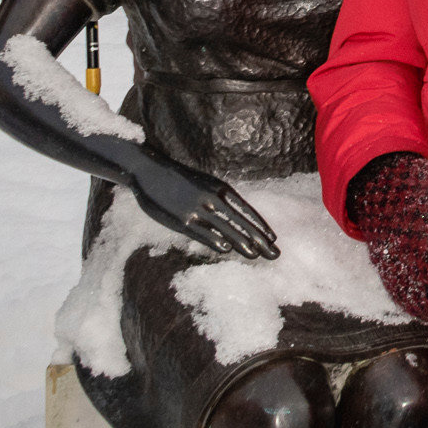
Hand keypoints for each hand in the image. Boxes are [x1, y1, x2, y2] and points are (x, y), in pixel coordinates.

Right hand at [126, 149, 278, 259]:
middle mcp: (214, 199)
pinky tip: (226, 250)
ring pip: (226, 229)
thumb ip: (220, 199)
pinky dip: (215, 241)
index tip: (273, 238)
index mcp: (221, 189)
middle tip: (275, 254)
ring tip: (258, 256)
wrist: (152, 171)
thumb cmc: (181, 180)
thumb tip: (236, 216)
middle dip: (260, 240)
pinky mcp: (182, 220)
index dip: (261, 226)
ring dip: (243, 244)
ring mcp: (198, 210)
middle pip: (242, 223)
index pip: (247, 211)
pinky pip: (202, 233)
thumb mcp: (206, 184)